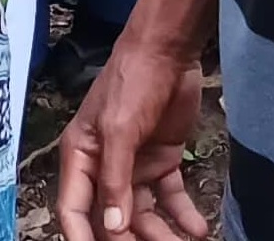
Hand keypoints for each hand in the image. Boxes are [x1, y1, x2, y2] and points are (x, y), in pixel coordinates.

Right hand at [56, 41, 208, 240]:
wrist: (168, 52)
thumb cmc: (132, 81)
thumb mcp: (119, 129)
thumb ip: (115, 180)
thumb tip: (112, 228)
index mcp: (81, 156)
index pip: (74, 209)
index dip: (83, 238)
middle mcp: (104, 166)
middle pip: (111, 218)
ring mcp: (134, 166)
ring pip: (143, 215)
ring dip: (162, 235)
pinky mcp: (161, 161)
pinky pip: (170, 199)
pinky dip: (184, 217)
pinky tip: (199, 229)